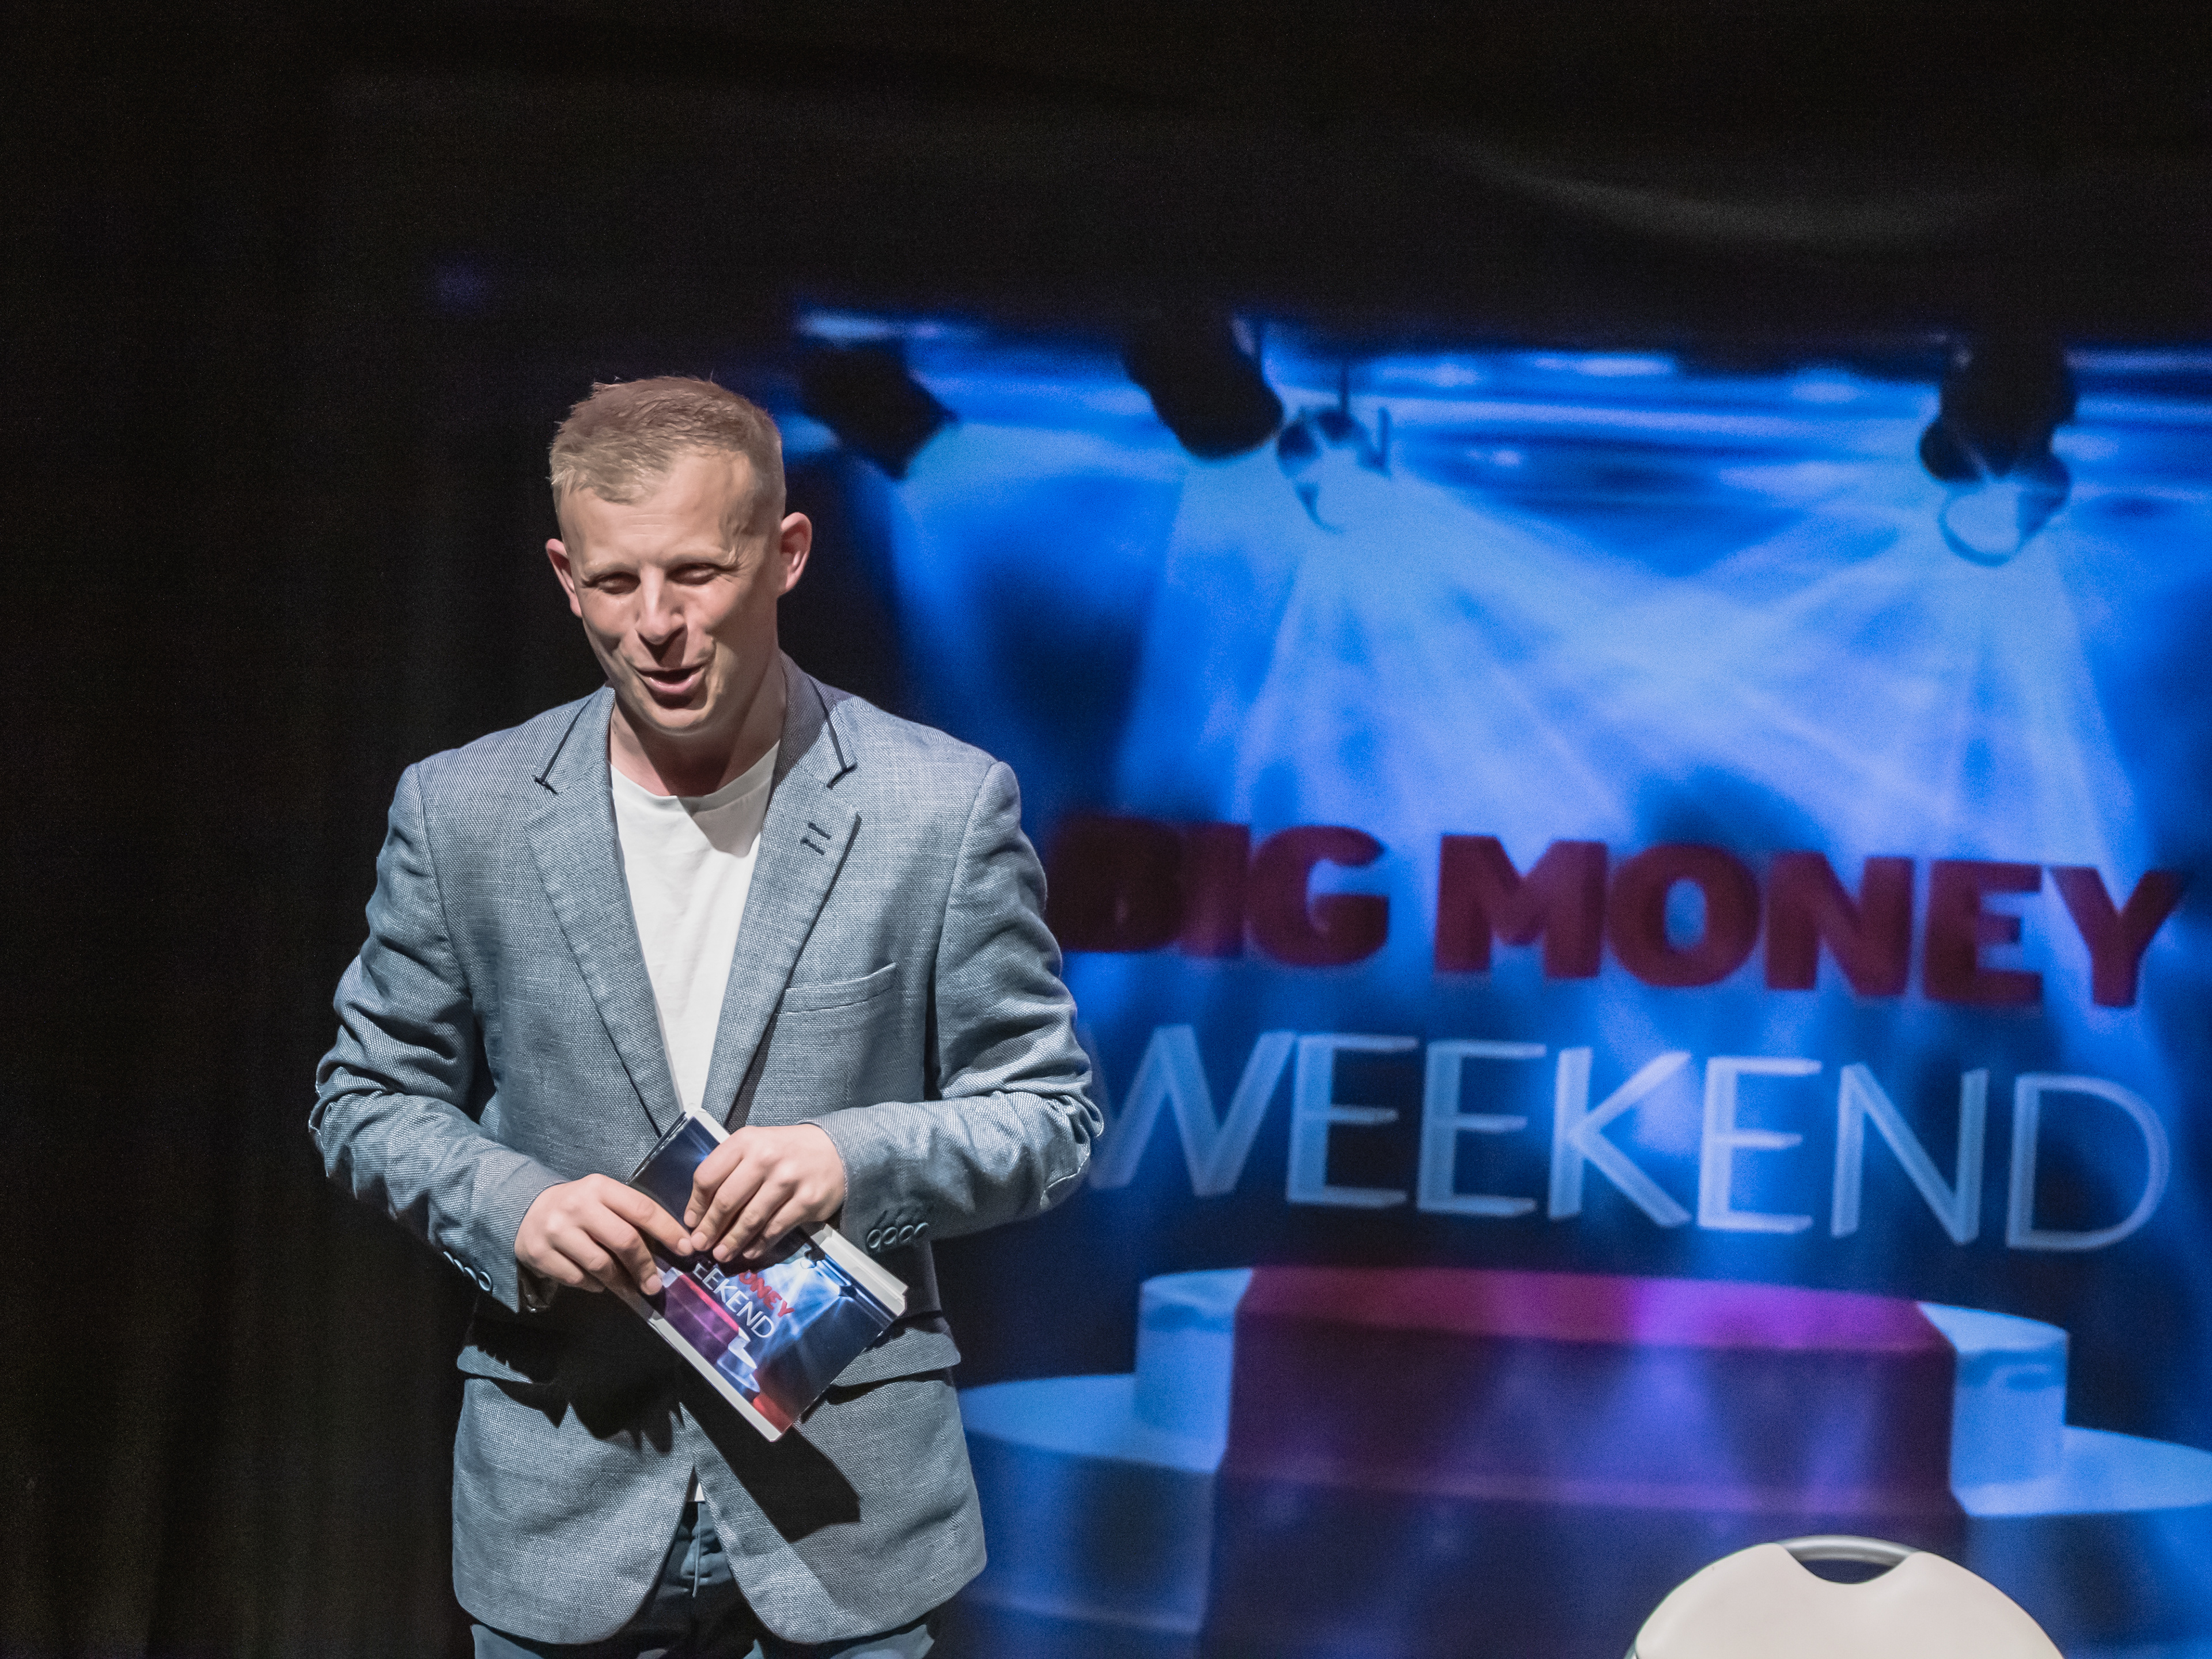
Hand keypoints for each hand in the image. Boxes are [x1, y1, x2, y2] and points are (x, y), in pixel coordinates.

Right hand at [515, 1174, 693, 1297]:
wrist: (527, 1209)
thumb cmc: (579, 1207)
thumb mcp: (603, 1198)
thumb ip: (630, 1215)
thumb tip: (670, 1246)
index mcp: (600, 1187)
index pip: (642, 1209)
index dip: (668, 1231)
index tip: (686, 1249)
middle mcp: (578, 1206)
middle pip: (624, 1240)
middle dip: (645, 1266)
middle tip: (656, 1284)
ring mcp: (556, 1230)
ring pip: (600, 1265)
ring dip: (621, 1282)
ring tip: (632, 1288)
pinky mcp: (540, 1254)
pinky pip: (577, 1278)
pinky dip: (593, 1284)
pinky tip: (599, 1282)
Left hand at [683, 1124, 847, 1263]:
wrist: (835, 1149)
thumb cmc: (786, 1151)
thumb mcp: (755, 1146)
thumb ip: (729, 1170)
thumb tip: (701, 1212)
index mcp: (745, 1141)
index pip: (708, 1176)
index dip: (696, 1204)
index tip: (691, 1223)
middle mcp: (765, 1157)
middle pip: (726, 1201)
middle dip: (710, 1228)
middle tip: (701, 1245)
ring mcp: (788, 1180)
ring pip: (750, 1219)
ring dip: (732, 1242)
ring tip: (721, 1255)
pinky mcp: (807, 1201)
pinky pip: (775, 1229)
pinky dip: (758, 1245)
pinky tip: (749, 1252)